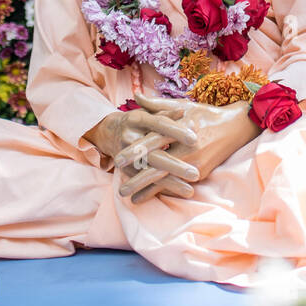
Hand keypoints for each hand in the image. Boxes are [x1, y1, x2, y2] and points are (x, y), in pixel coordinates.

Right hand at [84, 99, 198, 203]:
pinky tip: (174, 195)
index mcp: (138, 119)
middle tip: (195, 174)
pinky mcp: (126, 170)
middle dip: (175, 166)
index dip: (177, 131)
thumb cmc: (138, 121)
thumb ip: (166, 111)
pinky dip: (158, 190)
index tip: (194, 139)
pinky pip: (143, 183)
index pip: (160, 125)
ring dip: (170, 183)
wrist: (109, 131)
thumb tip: (184, 112)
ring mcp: (127, 157)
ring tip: (189, 191)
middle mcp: (130, 138)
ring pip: (150, 172)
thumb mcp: (149, 111)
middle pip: (155, 154)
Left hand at [123, 94, 259, 203]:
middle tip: (120, 188)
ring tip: (130, 198)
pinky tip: (149, 197)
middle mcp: (187, 147)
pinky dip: (163, 191)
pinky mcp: (200, 172)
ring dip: (147, 190)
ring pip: (167, 179)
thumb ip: (157, 104)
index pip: (153, 141)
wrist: (236, 126)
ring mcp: (194, 162)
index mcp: (180, 128)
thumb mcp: (183, 106)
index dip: (135, 151)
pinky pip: (178, 183)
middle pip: (157, 166)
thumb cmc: (206, 114)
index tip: (118, 159)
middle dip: (137, 179)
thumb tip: (135, 97)